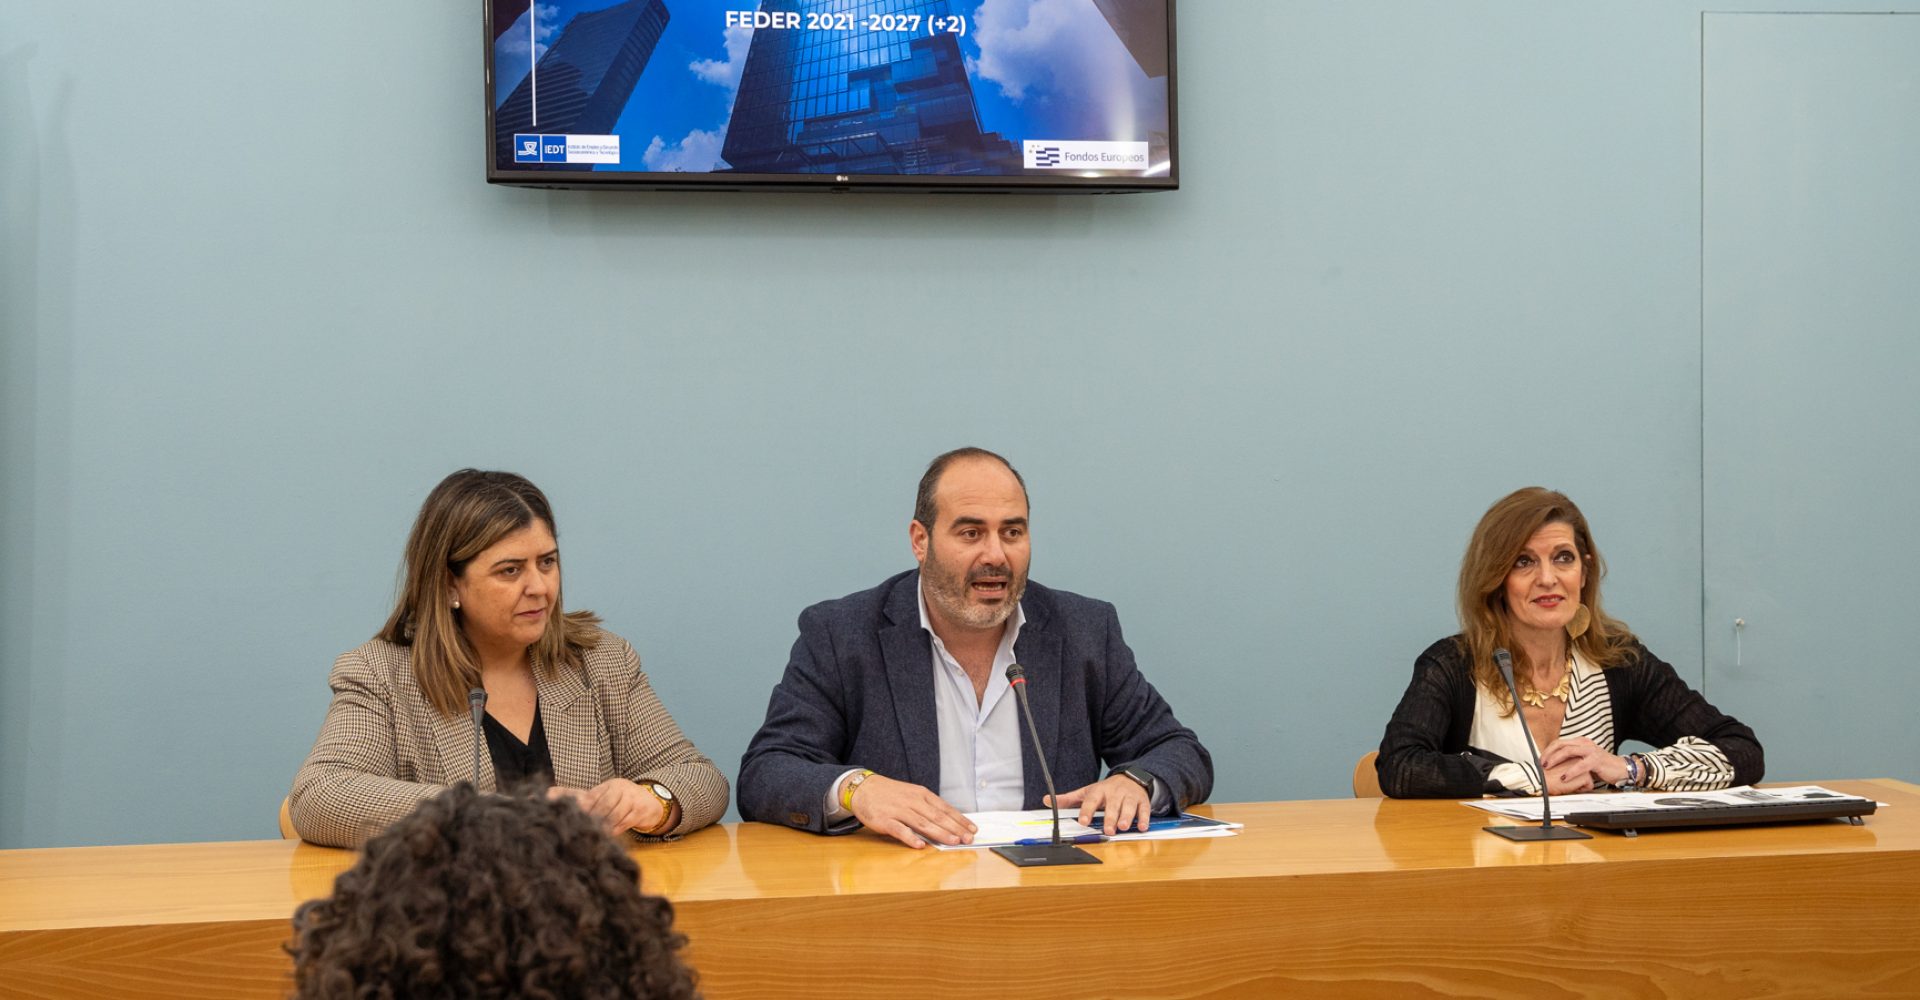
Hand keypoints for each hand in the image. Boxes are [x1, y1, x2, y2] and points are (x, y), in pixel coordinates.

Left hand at [548, 779, 663, 835]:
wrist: (648, 801)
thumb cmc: (616, 799)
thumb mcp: (597, 795)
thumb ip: (573, 795)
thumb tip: (547, 793)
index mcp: (608, 785)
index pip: (593, 796)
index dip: (584, 808)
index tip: (574, 819)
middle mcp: (620, 789)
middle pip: (605, 805)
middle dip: (593, 818)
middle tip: (580, 831)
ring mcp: (631, 799)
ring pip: (615, 814)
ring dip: (604, 826)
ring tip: (592, 836)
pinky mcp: (640, 811)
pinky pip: (625, 822)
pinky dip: (615, 830)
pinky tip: (606, 837)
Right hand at [848, 774, 975, 848]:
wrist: (863, 788)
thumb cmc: (890, 793)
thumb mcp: (912, 794)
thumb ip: (928, 807)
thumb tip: (948, 821)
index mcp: (921, 794)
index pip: (945, 808)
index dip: (960, 819)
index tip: (972, 829)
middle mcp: (913, 801)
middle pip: (937, 816)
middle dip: (955, 828)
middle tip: (968, 839)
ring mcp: (899, 811)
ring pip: (923, 823)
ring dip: (939, 833)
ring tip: (952, 841)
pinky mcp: (885, 820)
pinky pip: (899, 830)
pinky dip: (910, 837)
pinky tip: (920, 845)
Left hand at [1049, 774, 1152, 834]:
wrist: (1130, 778)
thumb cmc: (1106, 790)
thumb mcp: (1087, 792)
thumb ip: (1069, 799)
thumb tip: (1047, 800)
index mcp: (1098, 791)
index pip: (1091, 800)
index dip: (1086, 811)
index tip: (1083, 821)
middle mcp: (1114, 793)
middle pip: (1112, 805)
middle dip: (1110, 817)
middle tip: (1108, 830)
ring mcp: (1129, 796)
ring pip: (1128, 806)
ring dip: (1126, 817)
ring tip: (1123, 827)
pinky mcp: (1142, 800)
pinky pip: (1144, 809)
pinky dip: (1144, 818)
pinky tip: (1143, 826)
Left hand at [1540, 737, 1624, 790]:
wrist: (1621, 769)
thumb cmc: (1602, 766)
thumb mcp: (1584, 760)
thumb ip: (1572, 760)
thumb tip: (1554, 764)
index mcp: (1580, 742)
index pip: (1560, 742)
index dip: (1548, 750)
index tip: (1540, 759)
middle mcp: (1585, 743)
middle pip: (1561, 744)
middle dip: (1548, 753)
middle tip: (1541, 763)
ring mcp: (1591, 751)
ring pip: (1568, 751)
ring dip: (1555, 759)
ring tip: (1548, 767)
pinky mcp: (1596, 760)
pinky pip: (1580, 765)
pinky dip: (1570, 771)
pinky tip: (1564, 777)